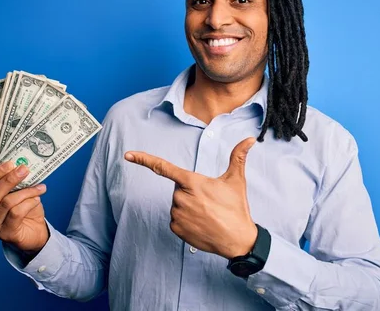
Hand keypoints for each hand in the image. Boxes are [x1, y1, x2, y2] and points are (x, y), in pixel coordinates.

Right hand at [0, 161, 48, 253]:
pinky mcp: (5, 234)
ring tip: (39, 187)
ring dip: (26, 192)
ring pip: (7, 203)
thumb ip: (13, 183)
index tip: (10, 163)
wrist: (35, 232)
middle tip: (25, 169)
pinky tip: (37, 199)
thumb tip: (20, 166)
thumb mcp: (16, 193)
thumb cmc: (24, 211)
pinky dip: (29, 203)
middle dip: (9, 180)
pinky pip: (16, 213)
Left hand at [124, 137, 257, 259]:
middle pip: (178, 188)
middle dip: (191, 191)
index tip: (128, 155)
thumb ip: (238, 156)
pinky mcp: (176, 229)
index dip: (144, 159)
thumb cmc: (236, 208)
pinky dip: (186, 220)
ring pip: (177, 204)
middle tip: (209, 200)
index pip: (164, 167)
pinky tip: (201, 223)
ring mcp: (178, 215)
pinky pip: (176, 219)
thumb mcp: (236, 180)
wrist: (237, 240)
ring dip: (189, 206)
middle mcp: (182, 198)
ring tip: (207, 213)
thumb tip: (250, 138)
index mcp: (193, 182)